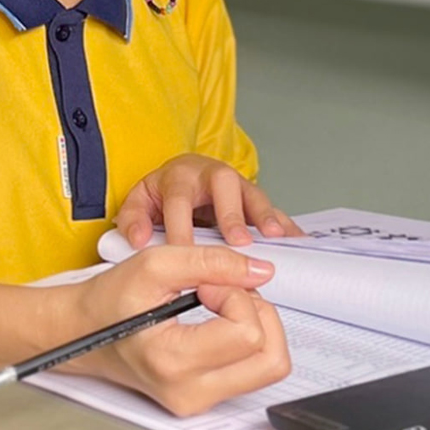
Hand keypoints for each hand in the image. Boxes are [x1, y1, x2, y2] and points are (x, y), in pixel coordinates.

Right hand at [67, 245, 290, 415]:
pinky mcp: (204, 401)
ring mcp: (198, 402)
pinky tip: (220, 324)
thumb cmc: (110, 301)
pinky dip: (248, 342)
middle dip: (260, 314)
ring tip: (224, 308)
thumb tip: (261, 272)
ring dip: (259, 327)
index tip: (206, 285)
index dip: (236, 295)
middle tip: (226, 295)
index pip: (247, 333)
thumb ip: (212, 262)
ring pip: (270, 367)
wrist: (83, 332)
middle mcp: (189, 393)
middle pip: (271, 359)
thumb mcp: (156, 264)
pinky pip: (254, 372)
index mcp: (173, 362)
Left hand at [117, 154, 303, 247]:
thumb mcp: (139, 202)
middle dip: (231, 214)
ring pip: (252, 192)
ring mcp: (235, 184)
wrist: (180, 179)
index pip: (179, 201)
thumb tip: (138, 239)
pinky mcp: (253, 197)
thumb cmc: (161, 196)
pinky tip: (295, 240)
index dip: (182, 228)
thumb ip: (133, 219)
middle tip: (239, 243)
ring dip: (264, 215)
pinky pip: (272, 208)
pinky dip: (284, 224)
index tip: (185, 254)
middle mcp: (209, 174)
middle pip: (223, 184)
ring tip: (275, 237)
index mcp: (178, 176)